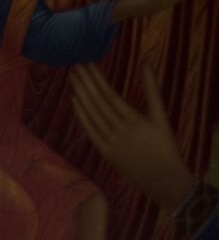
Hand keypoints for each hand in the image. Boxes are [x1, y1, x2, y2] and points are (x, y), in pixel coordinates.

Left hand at [70, 64, 194, 209]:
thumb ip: (152, 88)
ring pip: (91, 115)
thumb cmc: (165, 145)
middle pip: (97, 102)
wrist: (163, 178)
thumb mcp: (161, 116)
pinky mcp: (104, 151)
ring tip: (73, 78)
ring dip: (80, 95)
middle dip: (85, 83)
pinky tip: (74, 100)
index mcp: (134, 119)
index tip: (87, 65)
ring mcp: (110, 142)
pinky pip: (89, 130)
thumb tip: (146, 61)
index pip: (109, 95)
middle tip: (74, 66)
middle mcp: (119, 130)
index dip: (96, 79)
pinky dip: (81, 115)